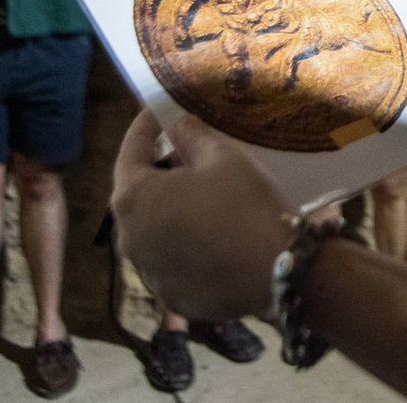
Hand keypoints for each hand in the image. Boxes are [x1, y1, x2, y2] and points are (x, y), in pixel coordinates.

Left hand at [111, 111, 295, 320]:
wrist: (279, 274)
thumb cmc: (245, 206)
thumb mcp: (223, 159)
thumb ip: (192, 137)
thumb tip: (178, 124)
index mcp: (133, 198)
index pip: (130, 152)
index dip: (144, 127)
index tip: (156, 111)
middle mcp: (128, 238)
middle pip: (138, 196)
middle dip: (158, 173)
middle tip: (185, 154)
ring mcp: (147, 272)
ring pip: (153, 231)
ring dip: (171, 211)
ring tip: (201, 198)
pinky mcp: (170, 295)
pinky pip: (171, 261)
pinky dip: (184, 245)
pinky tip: (212, 237)